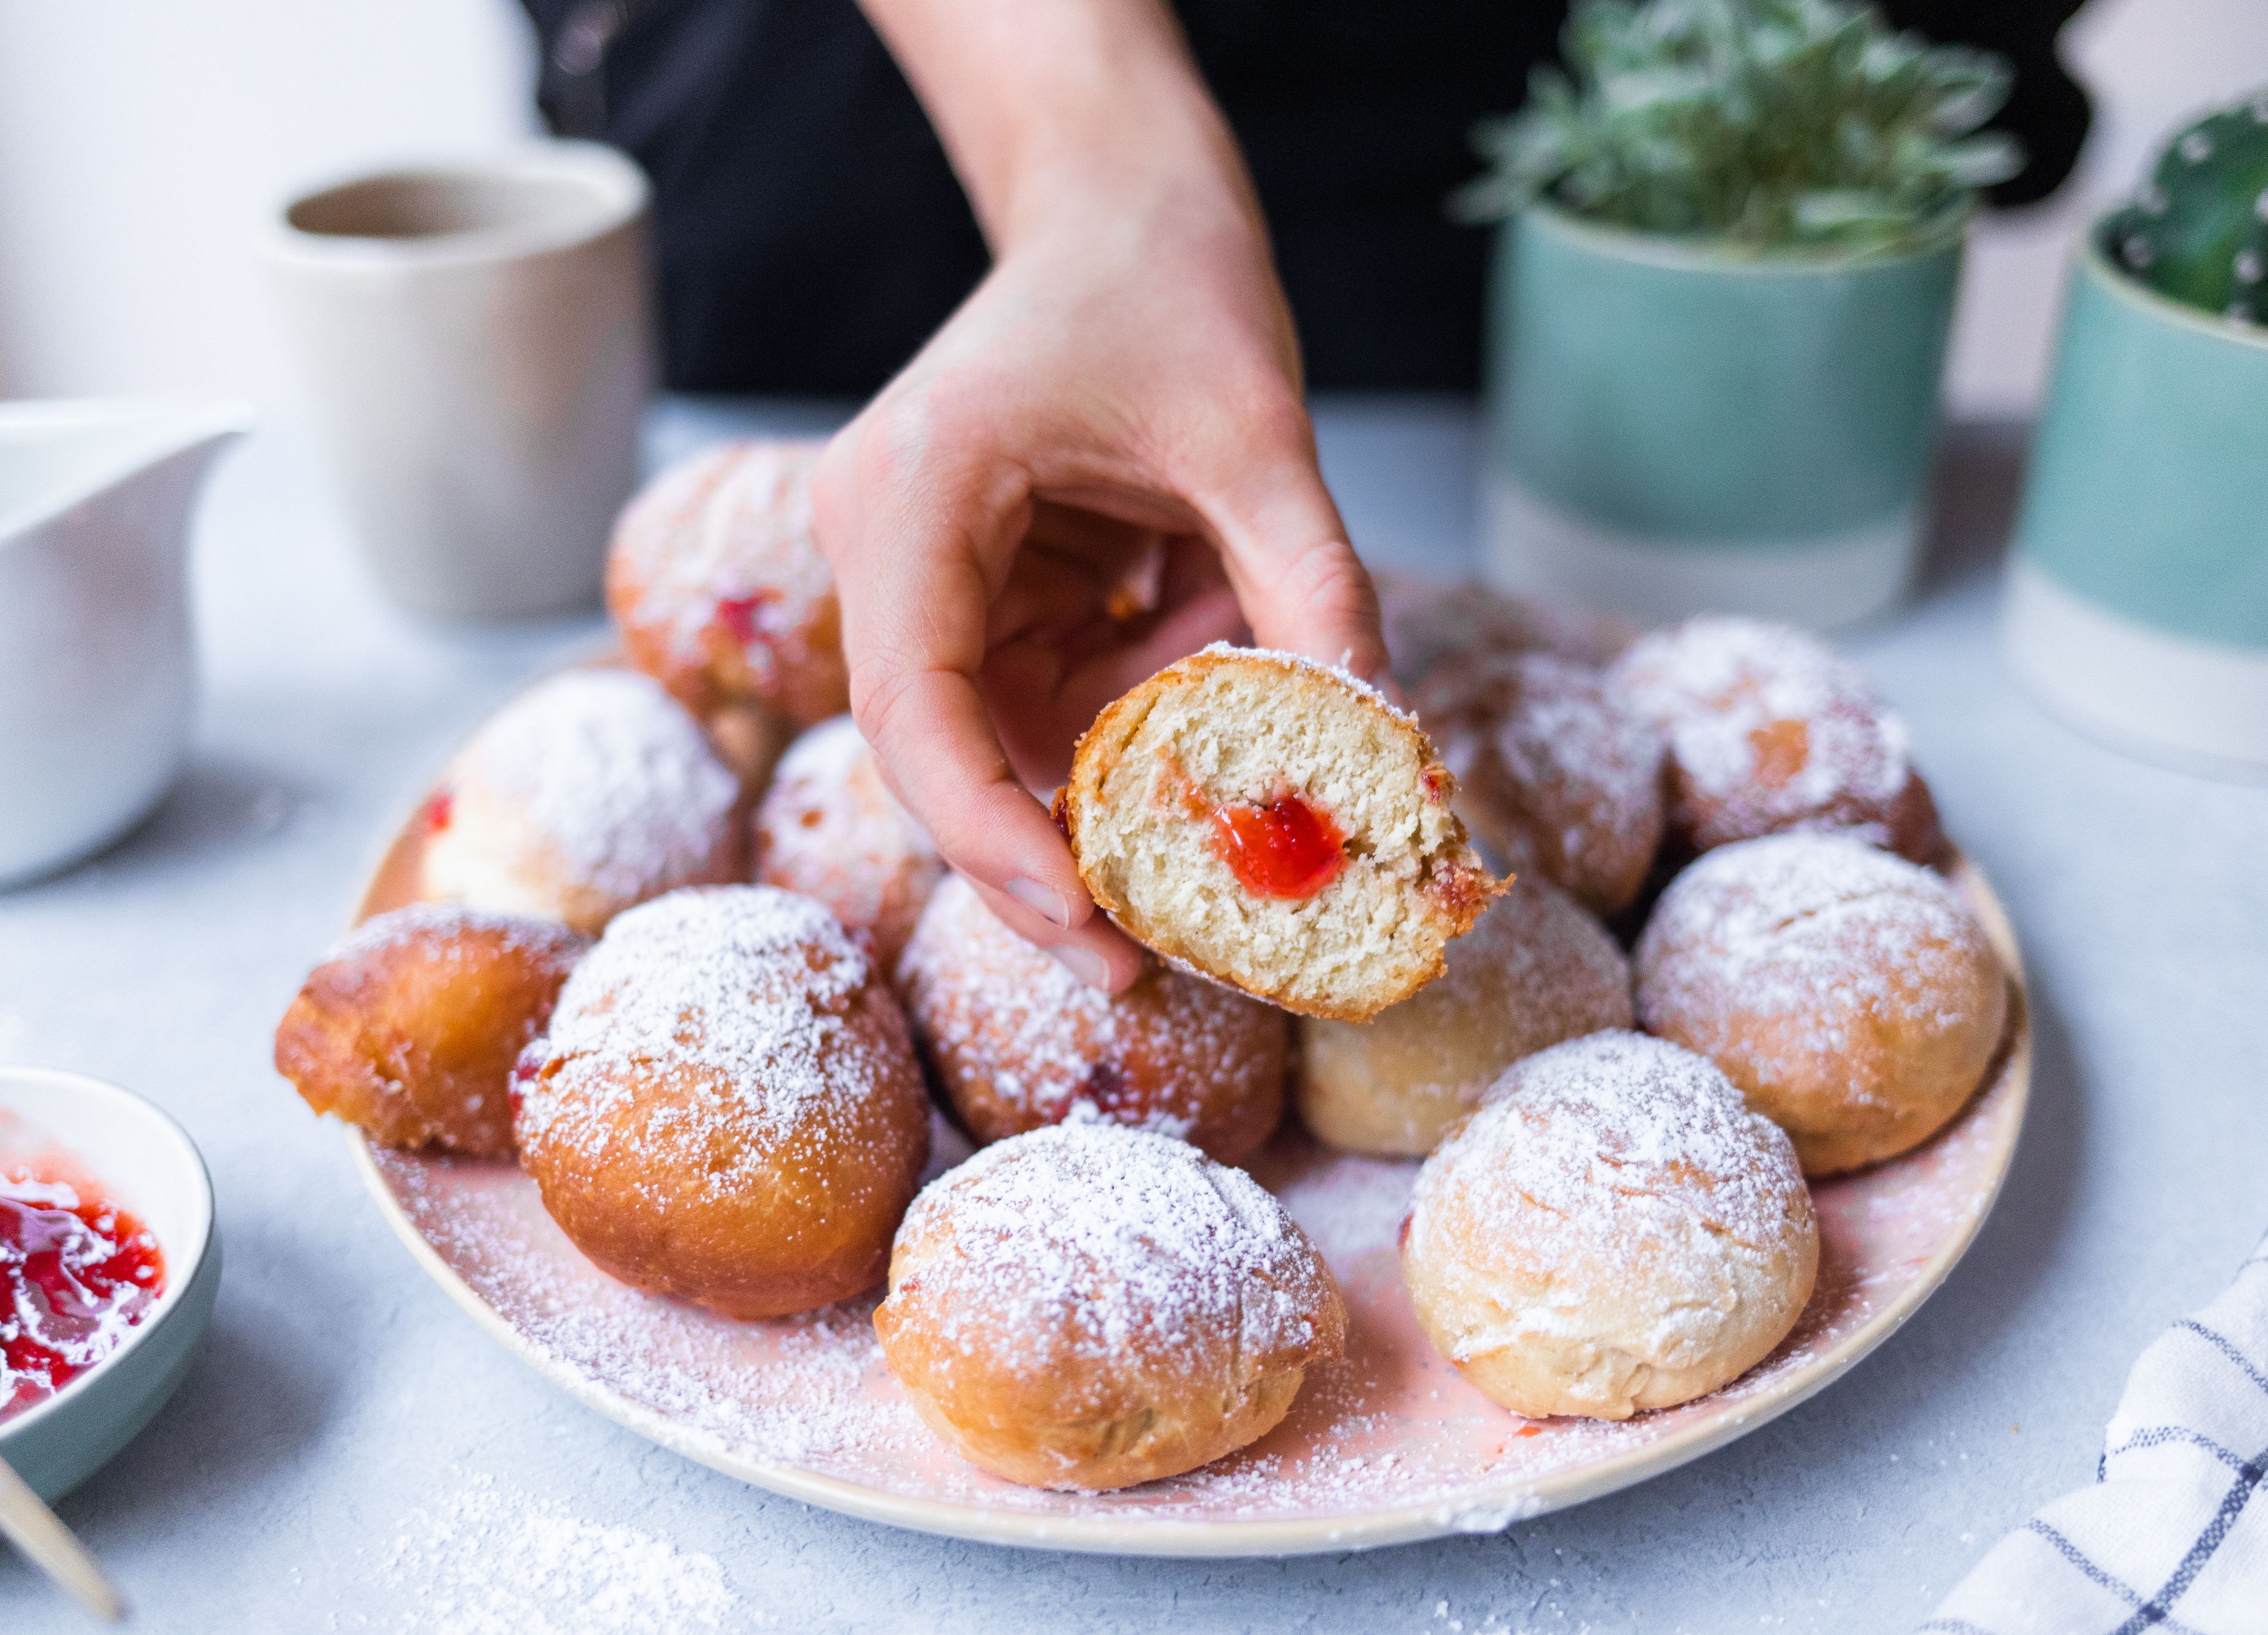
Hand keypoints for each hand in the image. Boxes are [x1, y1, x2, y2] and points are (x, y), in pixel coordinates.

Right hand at [812, 126, 1385, 992]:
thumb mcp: (1260, 432)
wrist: (1122, 197)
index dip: (992, 836)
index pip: (916, 709)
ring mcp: (926, 576)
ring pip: (1009, 742)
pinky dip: (1144, 712)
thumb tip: (1378, 748)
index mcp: (914, 497)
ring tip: (1246, 708)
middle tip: (1156, 964)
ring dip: (1132, 765)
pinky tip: (1218, 641)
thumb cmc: (1169, 277)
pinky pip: (1053, 699)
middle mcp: (889, 547)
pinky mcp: (978, 591)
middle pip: (945, 755)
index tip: (1090, 924)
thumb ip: (1312, 588)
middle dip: (1052, 856)